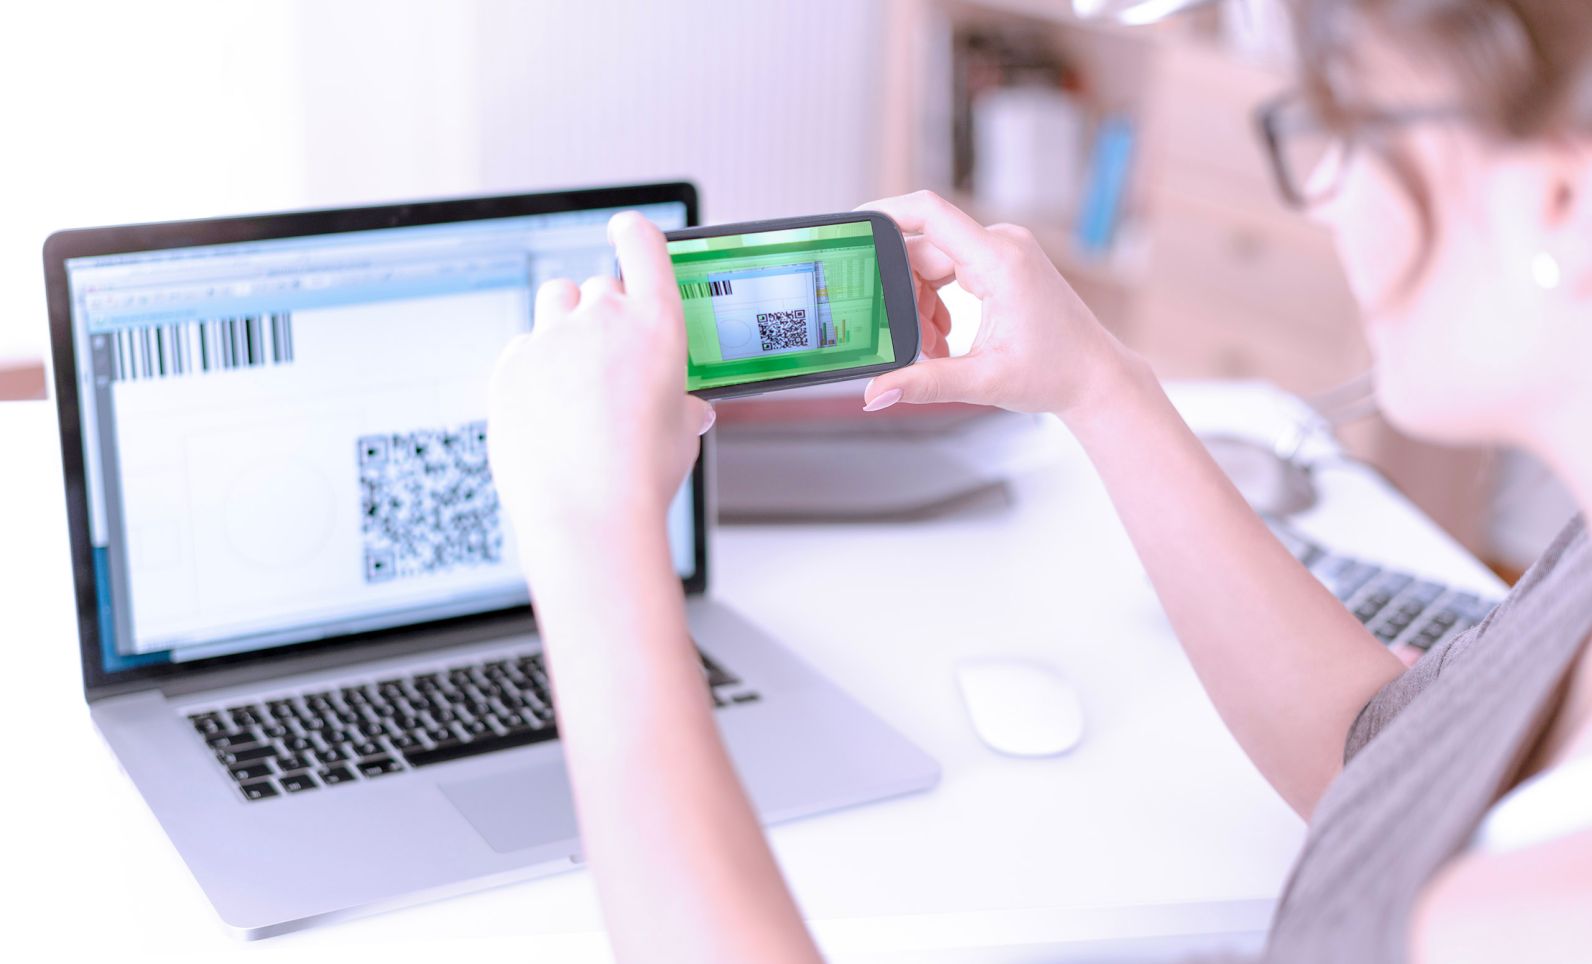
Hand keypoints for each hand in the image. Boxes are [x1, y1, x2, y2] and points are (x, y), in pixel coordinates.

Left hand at [486, 211, 713, 545]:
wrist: (586, 516)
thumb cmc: (640, 478)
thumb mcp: (680, 434)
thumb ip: (680, 406)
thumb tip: (685, 409)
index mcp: (657, 324)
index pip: (642, 246)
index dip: (633, 233)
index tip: (626, 229)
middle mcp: (601, 320)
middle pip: (597, 286)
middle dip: (604, 312)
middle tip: (610, 356)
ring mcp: (550, 340)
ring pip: (554, 302)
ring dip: (565, 324)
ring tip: (575, 372)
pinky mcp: (509, 368)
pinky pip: (521, 348)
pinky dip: (533, 366)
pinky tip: (547, 408)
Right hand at [856, 191, 1136, 417]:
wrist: (1095, 377)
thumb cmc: (1056, 373)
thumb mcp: (983, 381)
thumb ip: (924, 383)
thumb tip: (876, 393)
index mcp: (1000, 260)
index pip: (929, 213)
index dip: (884, 213)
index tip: (851, 227)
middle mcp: (1002, 244)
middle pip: (923, 249)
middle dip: (904, 294)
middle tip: (910, 340)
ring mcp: (1003, 251)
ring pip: (933, 263)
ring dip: (921, 304)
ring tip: (935, 348)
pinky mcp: (1002, 263)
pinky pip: (951, 270)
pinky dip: (937, 301)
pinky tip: (944, 338)